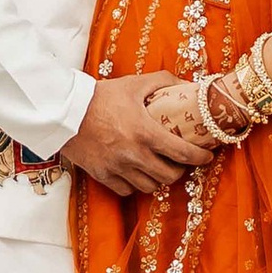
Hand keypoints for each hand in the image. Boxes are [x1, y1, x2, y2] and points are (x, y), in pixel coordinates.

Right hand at [65, 70, 214, 193]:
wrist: (64, 110)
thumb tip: (188, 84)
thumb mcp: (134, 83)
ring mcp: (117, 168)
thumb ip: (163, 82)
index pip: (183, 153)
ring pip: (150, 186)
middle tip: (182, 161)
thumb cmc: (101, 96)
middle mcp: (134, 154)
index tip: (208, 155)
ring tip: (160, 168)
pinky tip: (137, 174)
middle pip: (169, 176)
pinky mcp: (102, 175)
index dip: (200, 157)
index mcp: (145, 132)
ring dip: (159, 179)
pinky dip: (135, 185)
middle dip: (181, 170)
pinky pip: (127, 190)